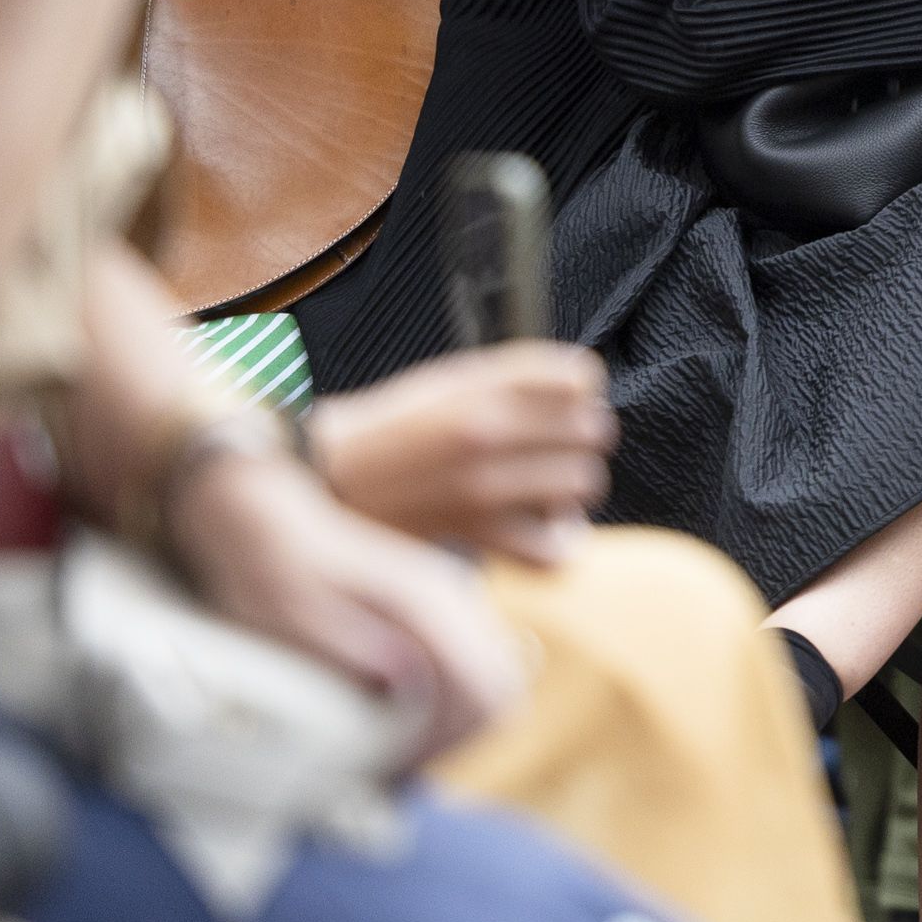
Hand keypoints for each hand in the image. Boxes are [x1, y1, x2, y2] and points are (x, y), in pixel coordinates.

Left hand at [169, 443, 522, 768]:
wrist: (262, 516)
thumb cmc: (267, 568)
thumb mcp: (288, 612)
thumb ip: (346, 645)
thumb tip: (405, 679)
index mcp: (420, 602)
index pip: (481, 688)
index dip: (445, 742)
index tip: (393, 763)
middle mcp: (448, 599)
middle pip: (501, 691)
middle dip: (456, 741)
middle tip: (396, 763)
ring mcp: (447, 603)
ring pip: (494, 680)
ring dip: (454, 726)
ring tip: (395, 746)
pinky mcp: (435, 611)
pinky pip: (472, 667)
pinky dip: (449, 704)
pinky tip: (400, 717)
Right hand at [302, 342, 618, 566]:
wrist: (329, 479)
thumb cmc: (386, 431)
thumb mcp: (446, 381)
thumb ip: (510, 378)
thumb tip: (575, 379)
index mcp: (479, 386)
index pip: (577, 376)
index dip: (580, 390)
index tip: (568, 400)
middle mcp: (487, 430)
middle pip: (591, 429)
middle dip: (581, 438)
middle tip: (558, 447)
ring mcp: (485, 484)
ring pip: (581, 482)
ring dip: (572, 486)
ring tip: (549, 487)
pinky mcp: (477, 533)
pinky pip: (552, 545)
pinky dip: (557, 542)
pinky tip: (543, 528)